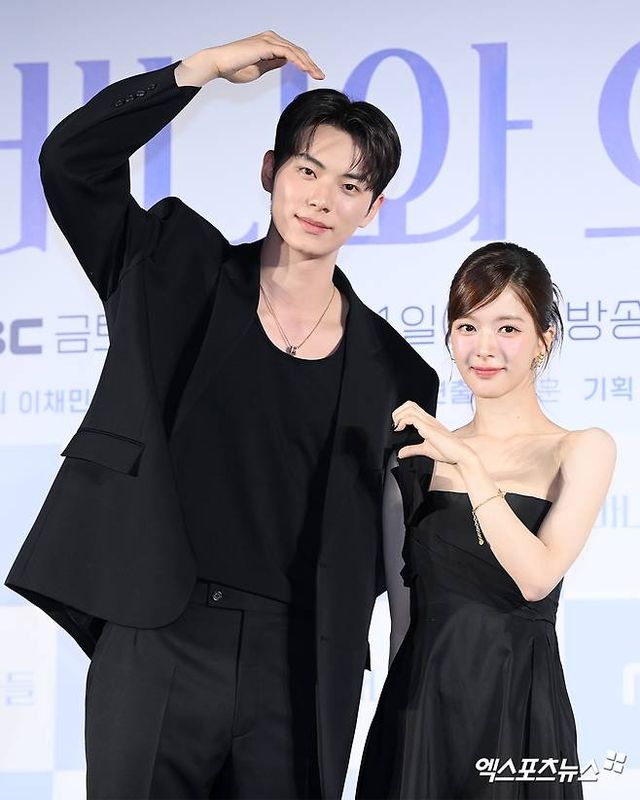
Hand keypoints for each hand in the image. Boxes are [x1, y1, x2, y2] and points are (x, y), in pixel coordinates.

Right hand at [205, 31, 323, 83]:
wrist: (219, 64)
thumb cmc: (234, 68)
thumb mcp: (259, 68)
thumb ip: (272, 64)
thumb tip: (284, 62)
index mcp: (269, 43)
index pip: (292, 53)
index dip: (304, 64)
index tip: (314, 75)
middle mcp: (270, 38)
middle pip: (296, 51)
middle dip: (310, 64)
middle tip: (321, 75)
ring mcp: (269, 40)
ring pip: (295, 51)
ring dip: (308, 63)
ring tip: (317, 74)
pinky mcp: (266, 45)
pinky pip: (288, 52)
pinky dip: (298, 61)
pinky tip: (306, 70)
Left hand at [392, 401, 474, 464]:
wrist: (461, 455)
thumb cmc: (449, 452)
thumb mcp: (426, 450)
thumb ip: (413, 450)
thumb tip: (401, 453)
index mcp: (429, 422)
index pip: (413, 408)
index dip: (401, 413)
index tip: (396, 426)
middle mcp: (429, 419)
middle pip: (410, 404)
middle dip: (398, 411)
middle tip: (394, 424)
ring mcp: (429, 422)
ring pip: (409, 408)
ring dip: (398, 415)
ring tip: (396, 426)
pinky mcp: (429, 428)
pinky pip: (412, 418)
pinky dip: (402, 421)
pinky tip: (400, 429)